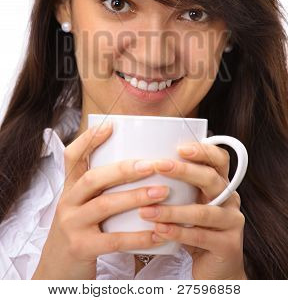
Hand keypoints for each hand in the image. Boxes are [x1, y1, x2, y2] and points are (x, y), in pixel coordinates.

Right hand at [32, 124, 168, 279]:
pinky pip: (114, 240)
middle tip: (152, 164)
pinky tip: (158, 232)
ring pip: (104, 205)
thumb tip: (140, 165)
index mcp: (69, 188)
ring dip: (136, 197)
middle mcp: (67, 203)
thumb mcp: (82, 205)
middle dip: (123, 169)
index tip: (111, 126)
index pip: (72, 157)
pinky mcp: (81, 248)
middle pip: (92, 178)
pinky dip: (138, 236)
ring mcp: (72, 225)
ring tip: (162, 192)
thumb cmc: (80, 231)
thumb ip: (101, 188)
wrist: (58, 270)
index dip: (89, 139)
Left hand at [138, 141, 246, 279]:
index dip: (203, 150)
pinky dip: (177, 233)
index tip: (179, 148)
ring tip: (147, 210)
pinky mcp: (229, 246)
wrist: (216, 269)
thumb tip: (144, 163)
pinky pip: (200, 237)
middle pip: (211, 179)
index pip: (220, 159)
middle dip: (184, 171)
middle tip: (159, 166)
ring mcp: (232, 222)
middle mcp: (231, 199)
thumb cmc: (195, 230)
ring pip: (203, 212)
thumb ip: (178, 186)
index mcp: (221, 184)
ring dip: (173, 210)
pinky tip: (159, 230)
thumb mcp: (189, 203)